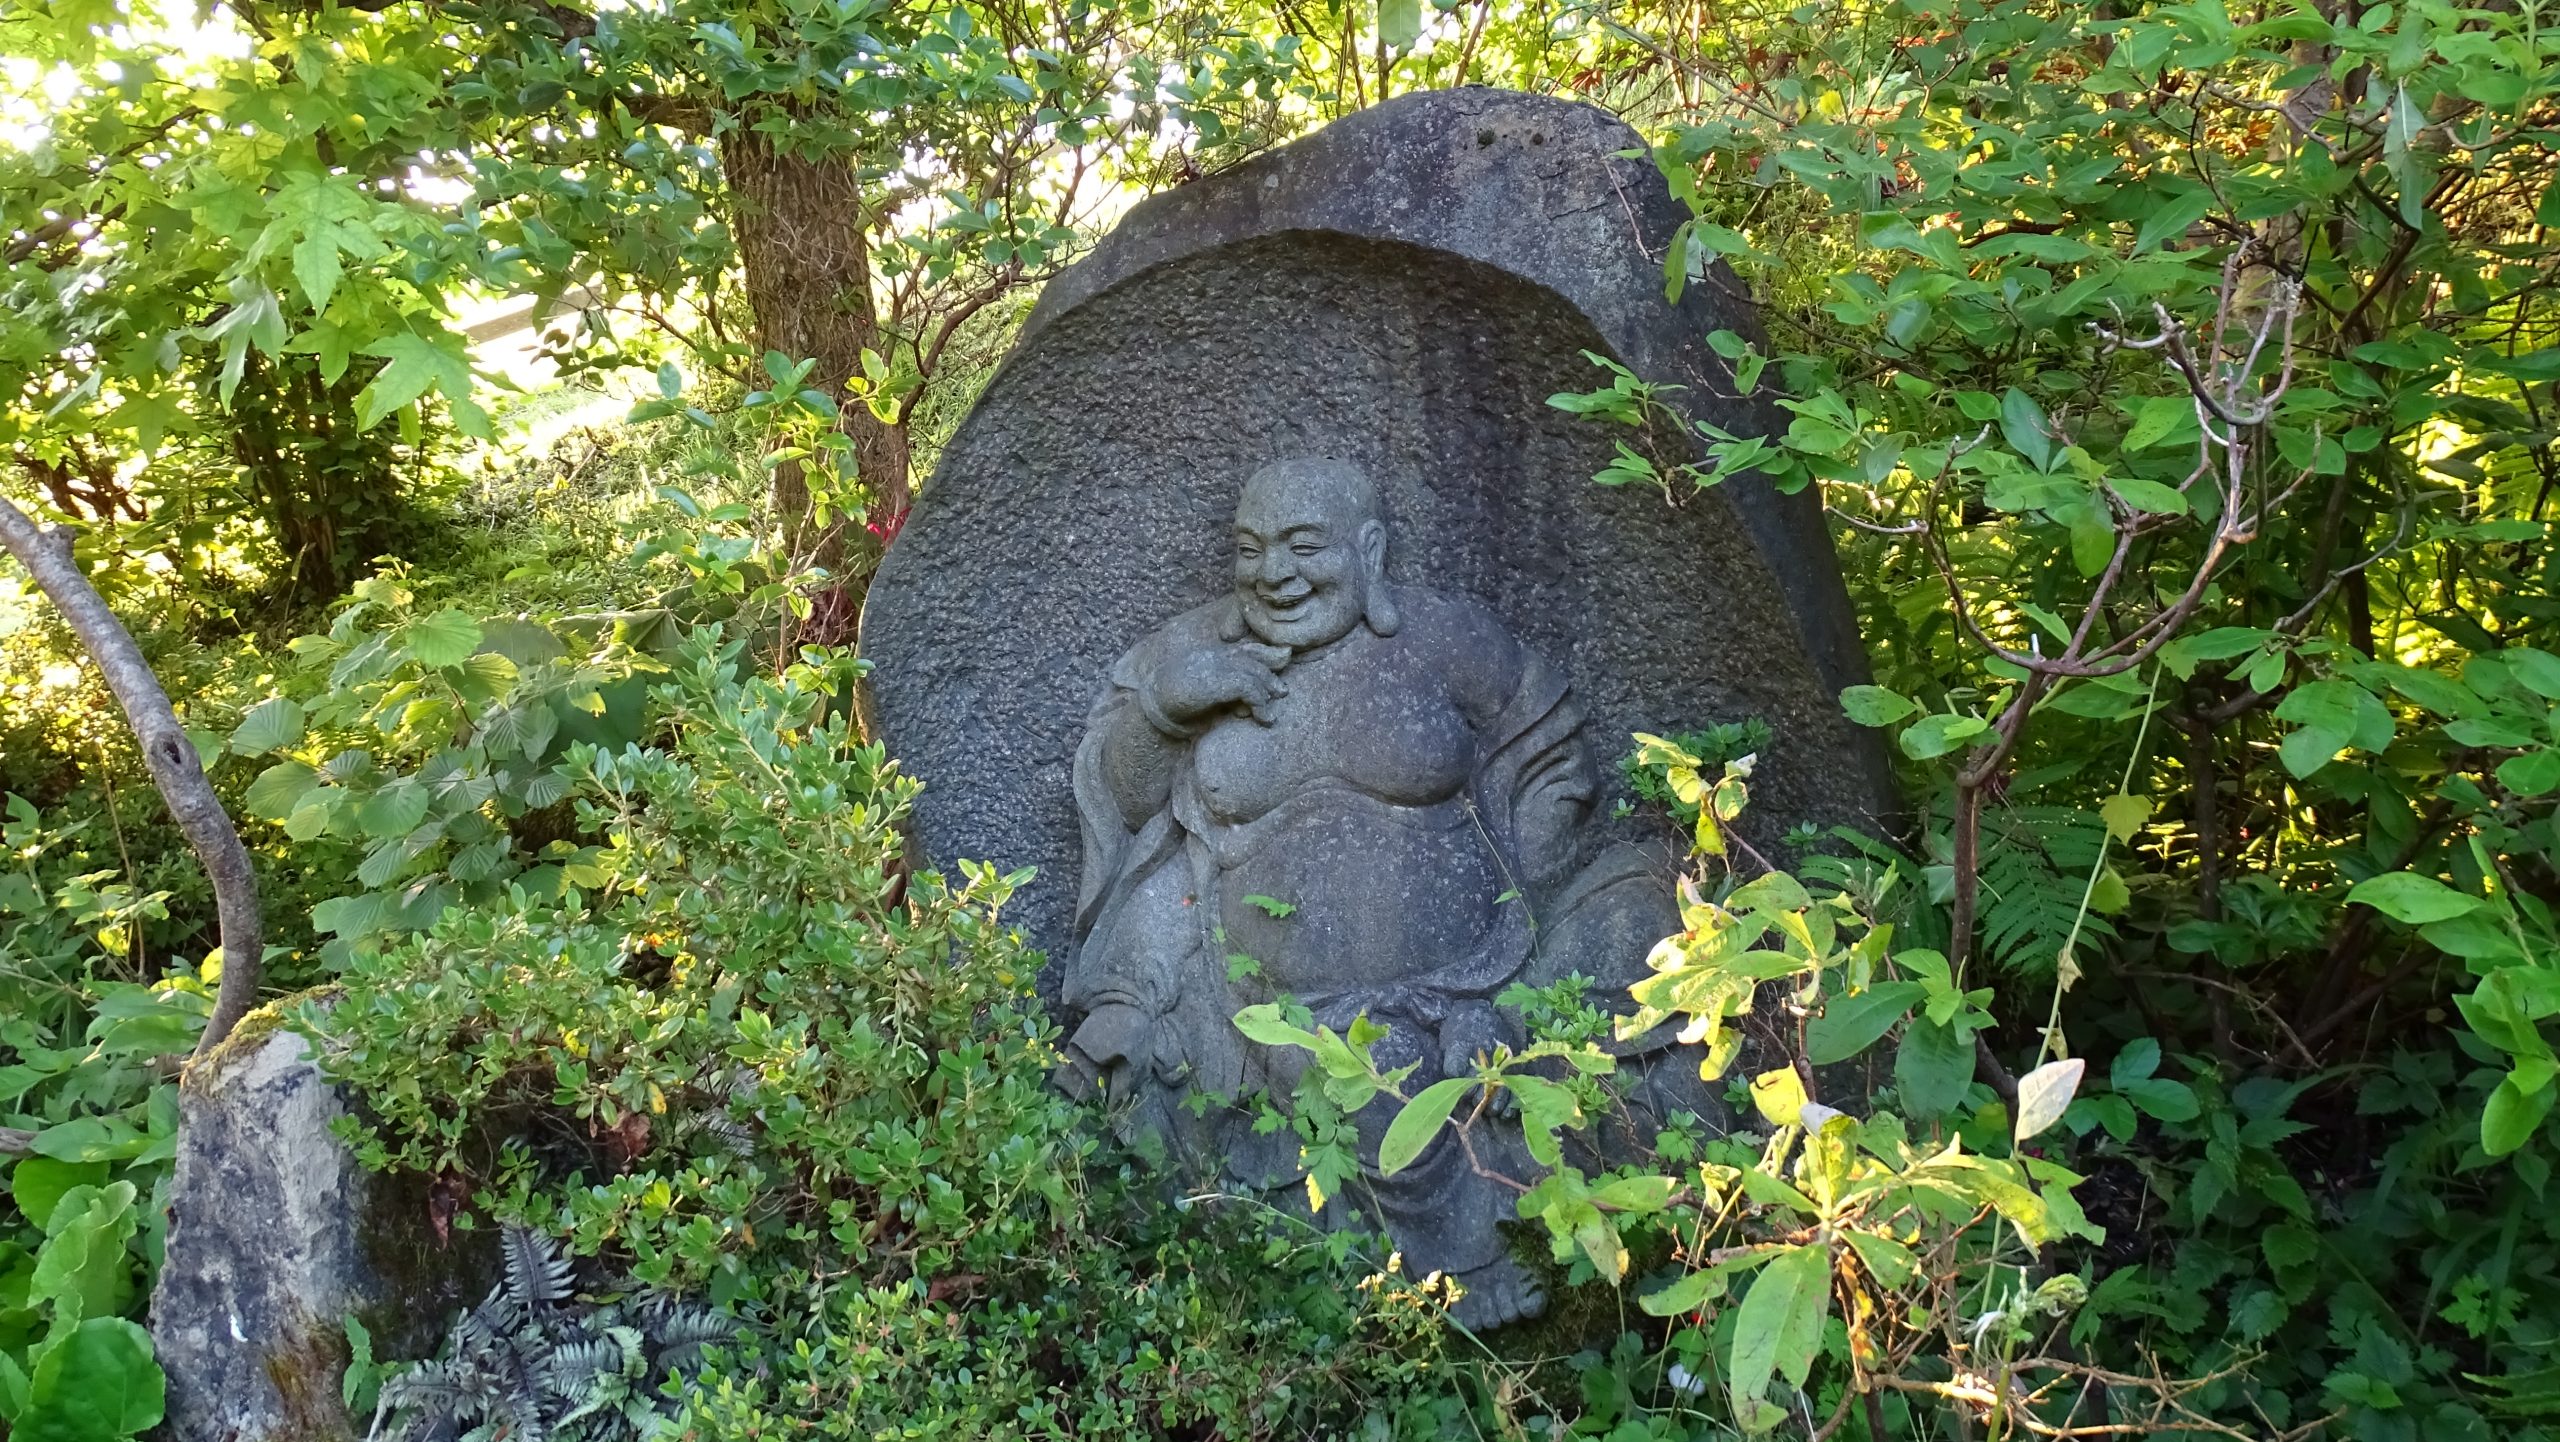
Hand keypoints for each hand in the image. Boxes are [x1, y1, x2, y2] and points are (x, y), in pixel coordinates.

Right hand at [1150, 640, 1292, 726]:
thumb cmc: (1176, 704)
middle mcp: (1215, 656)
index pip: (1244, 649)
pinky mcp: (1219, 681)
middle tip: (1282, 692)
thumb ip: (1226, 692)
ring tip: (1269, 715)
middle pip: (1252, 659)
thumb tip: (1244, 705)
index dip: (1264, 654)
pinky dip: (1261, 704)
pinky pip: (1250, 689)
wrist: (1155, 706)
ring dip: (1266, 695)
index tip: (1282, 660)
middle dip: (1270, 676)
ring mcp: (1217, 665)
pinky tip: (1263, 718)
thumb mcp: (1206, 696)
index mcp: (1211, 655)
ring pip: (1255, 674)